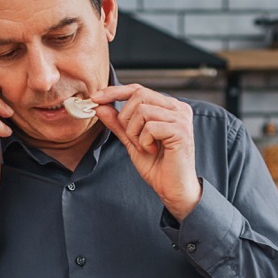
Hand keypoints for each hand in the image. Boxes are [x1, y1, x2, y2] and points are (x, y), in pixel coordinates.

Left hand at [90, 84, 200, 219]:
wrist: (172, 189)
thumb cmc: (157, 166)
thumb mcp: (132, 140)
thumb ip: (118, 123)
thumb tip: (101, 106)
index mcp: (169, 106)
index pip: (138, 89)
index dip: (115, 92)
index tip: (96, 98)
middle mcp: (178, 108)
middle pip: (139, 95)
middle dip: (126, 118)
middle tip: (133, 139)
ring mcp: (181, 118)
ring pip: (142, 111)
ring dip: (135, 133)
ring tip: (145, 147)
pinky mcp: (181, 131)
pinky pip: (150, 127)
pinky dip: (144, 141)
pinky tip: (152, 151)